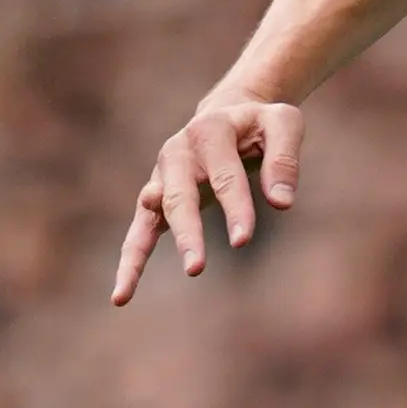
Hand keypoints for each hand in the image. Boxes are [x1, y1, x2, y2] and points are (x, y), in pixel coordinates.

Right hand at [112, 95, 303, 304]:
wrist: (229, 113)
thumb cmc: (261, 123)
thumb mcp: (284, 124)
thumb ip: (285, 159)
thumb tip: (282, 203)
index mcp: (210, 131)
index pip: (225, 175)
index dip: (235, 208)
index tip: (243, 241)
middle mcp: (177, 153)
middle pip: (179, 197)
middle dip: (187, 233)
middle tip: (196, 268)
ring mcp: (162, 175)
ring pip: (150, 215)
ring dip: (140, 254)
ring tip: (127, 292)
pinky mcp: (157, 196)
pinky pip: (140, 230)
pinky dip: (130, 260)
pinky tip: (122, 294)